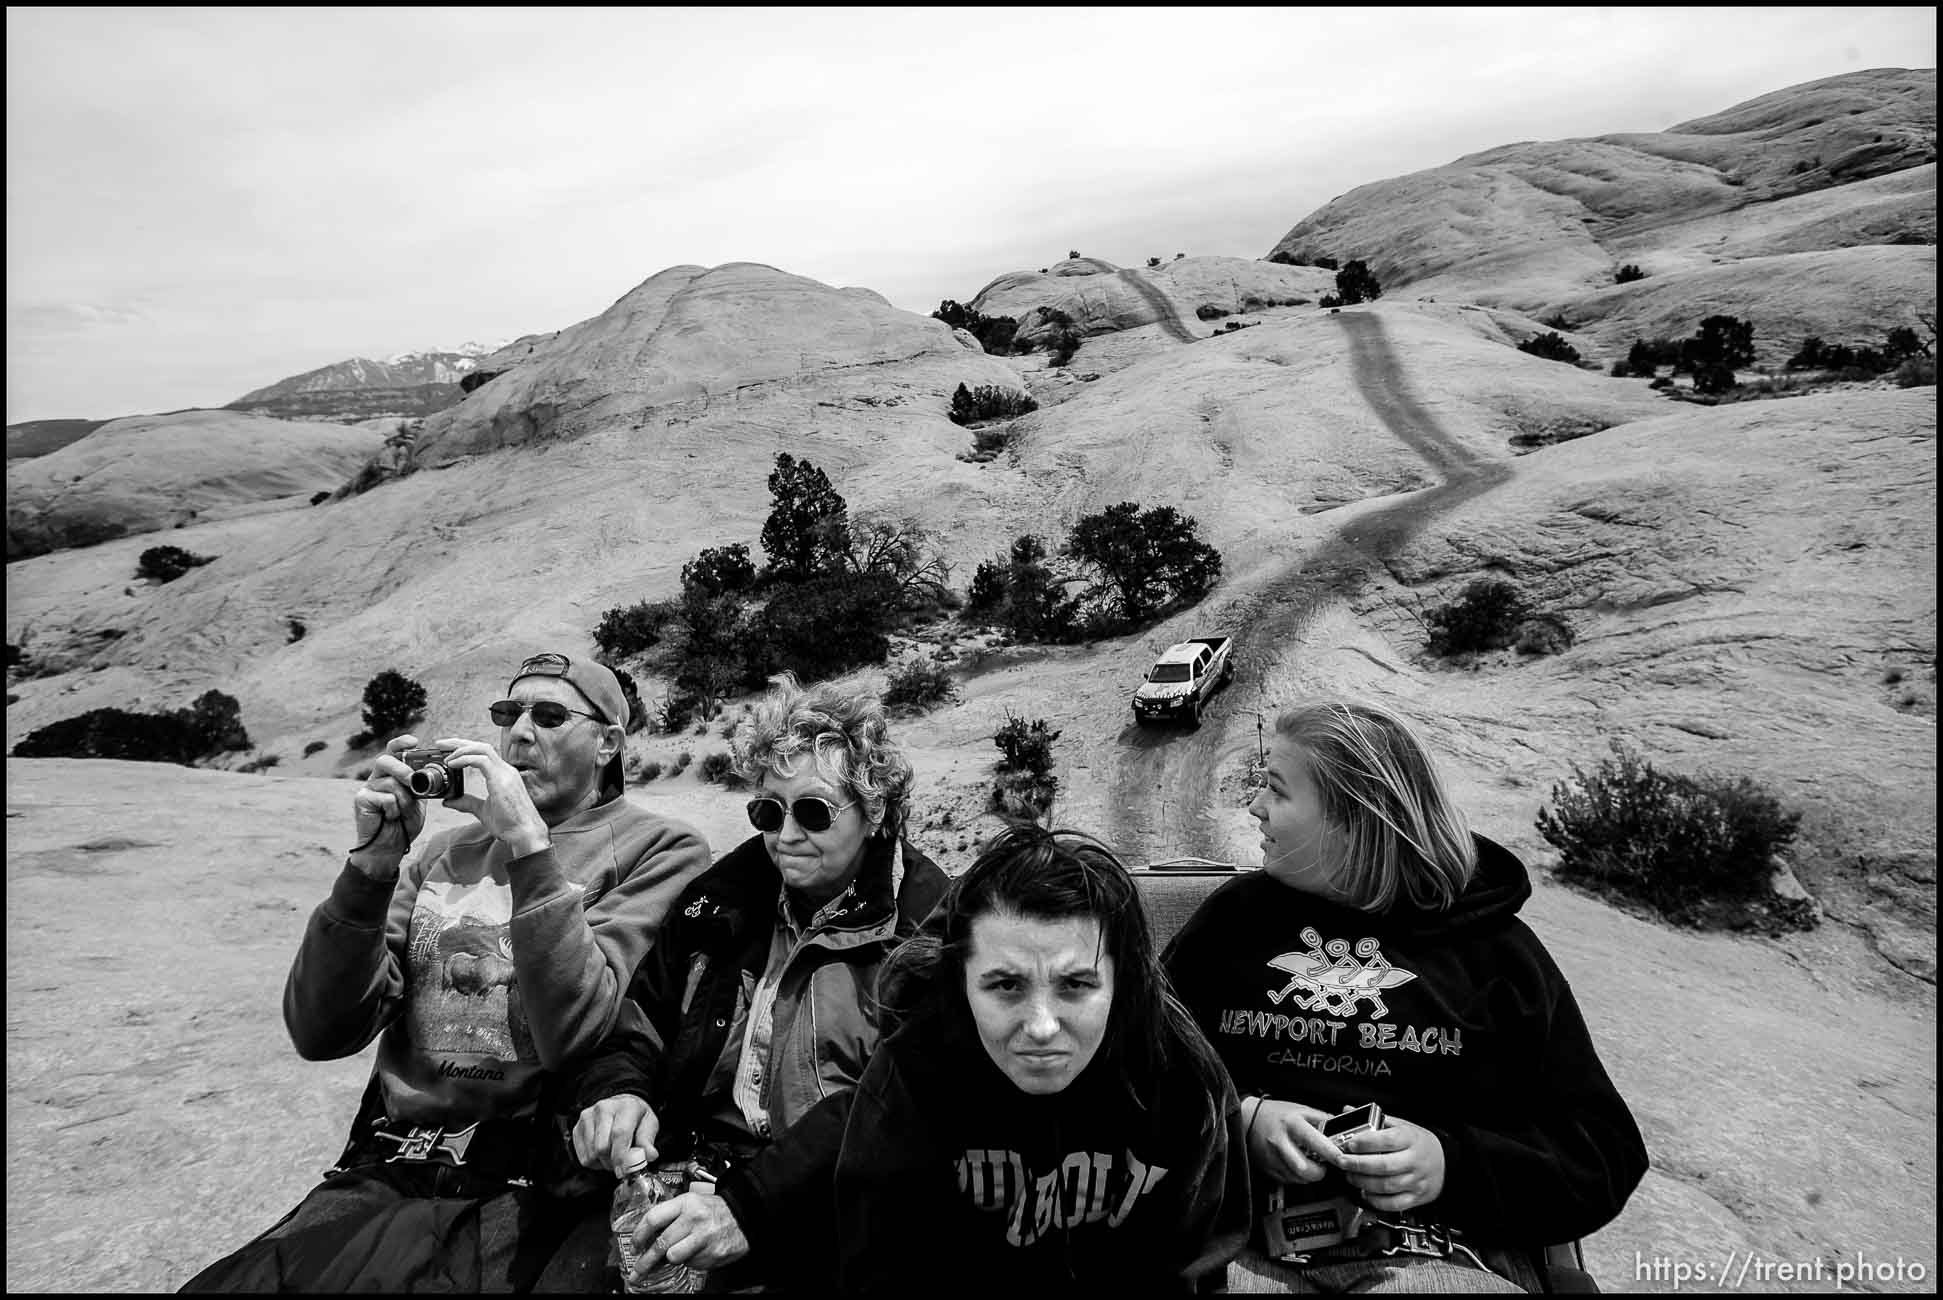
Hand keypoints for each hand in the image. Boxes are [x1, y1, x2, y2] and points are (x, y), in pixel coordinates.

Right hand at [348, 735, 426, 876]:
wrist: (389, 848)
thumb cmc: (403, 824)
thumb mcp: (418, 802)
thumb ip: (422, 787)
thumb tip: (433, 774)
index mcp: (391, 774)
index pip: (393, 752)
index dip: (401, 743)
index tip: (414, 741)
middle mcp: (377, 778)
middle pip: (385, 760)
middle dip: (402, 769)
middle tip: (413, 781)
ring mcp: (367, 788)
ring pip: (388, 781)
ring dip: (403, 797)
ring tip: (403, 810)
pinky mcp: (361, 800)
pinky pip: (384, 797)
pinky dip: (394, 809)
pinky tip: (390, 817)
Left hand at [427, 738, 549, 857]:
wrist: (525, 834)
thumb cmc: (510, 824)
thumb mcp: (483, 810)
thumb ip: (467, 803)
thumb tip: (449, 801)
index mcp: (503, 775)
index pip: (484, 753)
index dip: (465, 748)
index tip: (448, 750)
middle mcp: (505, 770)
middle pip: (481, 746)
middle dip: (459, 742)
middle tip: (441, 744)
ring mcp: (505, 773)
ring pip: (482, 749)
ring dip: (461, 749)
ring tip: (446, 756)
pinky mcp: (501, 779)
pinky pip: (481, 760)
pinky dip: (465, 759)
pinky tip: (452, 764)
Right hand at [571, 1094, 658, 1171]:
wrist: (620, 1107)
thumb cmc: (635, 1117)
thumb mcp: (649, 1125)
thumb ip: (648, 1141)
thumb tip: (649, 1155)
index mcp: (625, 1106)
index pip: (619, 1133)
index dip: (622, 1156)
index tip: (625, 1170)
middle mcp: (603, 1108)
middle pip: (602, 1147)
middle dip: (613, 1162)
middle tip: (623, 1164)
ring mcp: (587, 1118)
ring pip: (592, 1154)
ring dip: (604, 1163)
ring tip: (614, 1155)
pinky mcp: (577, 1128)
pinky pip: (584, 1158)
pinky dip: (595, 1162)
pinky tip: (603, 1154)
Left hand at [628, 1192, 750, 1281]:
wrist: (745, 1217)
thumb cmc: (715, 1211)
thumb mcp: (692, 1204)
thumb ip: (670, 1217)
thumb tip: (647, 1239)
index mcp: (687, 1203)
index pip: (654, 1218)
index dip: (639, 1235)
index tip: (634, 1246)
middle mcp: (694, 1219)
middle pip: (660, 1244)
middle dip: (645, 1262)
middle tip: (636, 1272)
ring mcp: (704, 1238)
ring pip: (673, 1256)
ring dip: (672, 1258)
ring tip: (679, 1253)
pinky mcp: (712, 1254)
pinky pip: (690, 1263)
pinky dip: (690, 1260)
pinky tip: (698, 1251)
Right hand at [1244, 1098, 1346, 1184]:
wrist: (1247, 1119)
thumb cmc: (1275, 1114)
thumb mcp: (1301, 1110)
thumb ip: (1322, 1120)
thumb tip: (1341, 1130)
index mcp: (1292, 1124)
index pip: (1315, 1141)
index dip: (1331, 1153)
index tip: (1341, 1159)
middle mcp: (1280, 1142)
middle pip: (1305, 1168)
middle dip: (1319, 1172)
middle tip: (1323, 1165)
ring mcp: (1272, 1157)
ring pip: (1297, 1178)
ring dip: (1309, 1176)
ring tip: (1310, 1164)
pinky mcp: (1268, 1168)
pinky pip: (1288, 1180)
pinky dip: (1297, 1176)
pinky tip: (1297, 1165)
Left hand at [1336, 1114, 1445, 1211]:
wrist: (1445, 1163)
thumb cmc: (1419, 1144)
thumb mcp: (1402, 1126)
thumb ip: (1376, 1121)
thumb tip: (1348, 1111)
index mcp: (1411, 1139)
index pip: (1387, 1141)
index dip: (1366, 1143)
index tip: (1349, 1143)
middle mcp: (1414, 1161)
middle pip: (1384, 1166)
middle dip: (1358, 1164)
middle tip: (1342, 1161)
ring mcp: (1415, 1181)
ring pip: (1386, 1186)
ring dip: (1362, 1182)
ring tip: (1350, 1175)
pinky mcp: (1414, 1197)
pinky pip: (1393, 1203)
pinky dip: (1375, 1200)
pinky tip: (1365, 1192)